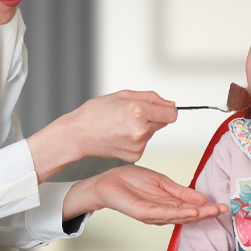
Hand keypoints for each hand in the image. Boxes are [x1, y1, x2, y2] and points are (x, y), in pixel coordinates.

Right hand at [27, 90, 177, 182]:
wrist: (78, 134)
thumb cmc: (96, 113)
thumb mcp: (123, 95)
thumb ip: (150, 97)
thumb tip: (170, 104)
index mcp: (139, 111)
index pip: (172, 114)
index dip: (167, 109)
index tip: (161, 108)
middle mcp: (141, 130)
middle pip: (163, 122)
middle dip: (153, 116)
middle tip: (131, 114)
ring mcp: (138, 145)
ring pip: (153, 132)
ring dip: (143, 127)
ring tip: (122, 125)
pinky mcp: (135, 156)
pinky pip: (144, 143)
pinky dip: (136, 139)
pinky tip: (120, 135)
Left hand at [63, 165, 227, 224]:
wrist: (108, 182)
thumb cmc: (130, 181)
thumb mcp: (160, 181)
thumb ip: (180, 190)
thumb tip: (202, 197)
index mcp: (168, 203)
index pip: (191, 208)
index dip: (207, 208)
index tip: (222, 206)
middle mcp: (163, 212)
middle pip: (189, 216)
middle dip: (207, 213)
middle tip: (223, 210)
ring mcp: (154, 214)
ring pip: (179, 217)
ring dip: (197, 215)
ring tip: (212, 211)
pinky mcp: (144, 213)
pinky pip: (164, 214)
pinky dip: (179, 214)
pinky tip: (191, 212)